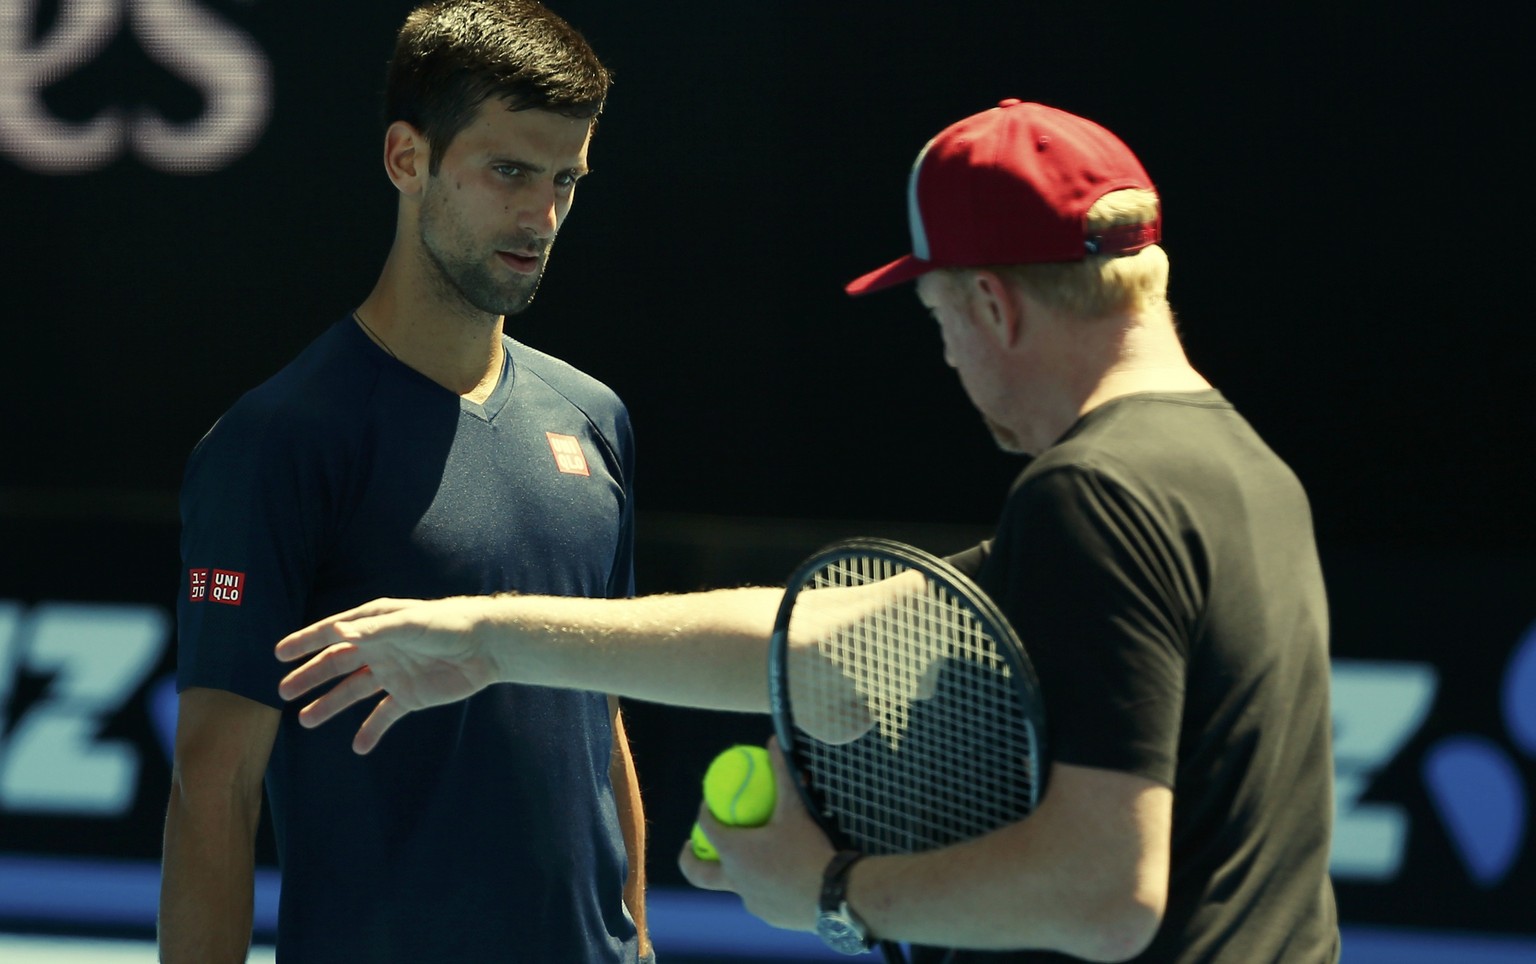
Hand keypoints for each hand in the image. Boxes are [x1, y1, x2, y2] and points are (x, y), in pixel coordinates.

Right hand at [275, 596, 501, 752]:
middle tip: (283, 692)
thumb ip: (373, 632)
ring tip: (306, 720)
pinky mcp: (410, 696)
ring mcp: (393, 673)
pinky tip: (358, 746)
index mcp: (376, 625)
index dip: (306, 642)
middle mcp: (380, 648)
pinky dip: (371, 731)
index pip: (334, 633)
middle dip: (310, 676)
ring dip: (330, 705)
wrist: (487, 647)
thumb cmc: (448, 625)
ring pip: (354, 691)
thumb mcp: (408, 625)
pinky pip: (384, 715)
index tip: (279, 654)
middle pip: (337, 664)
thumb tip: (335, 634)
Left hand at [677, 738, 834, 931]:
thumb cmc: (810, 849)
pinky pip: (759, 897)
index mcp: (734, 852)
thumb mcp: (795, 808)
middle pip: (699, 872)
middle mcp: (735, 880)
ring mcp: (751, 901)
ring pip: (733, 884)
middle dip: (690, 859)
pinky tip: (781, 876)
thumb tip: (772, 740)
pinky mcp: (769, 915)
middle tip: (690, 846)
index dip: (703, 813)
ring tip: (747, 858)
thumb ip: (782, 774)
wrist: (836, 897)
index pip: (705, 828)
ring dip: (733, 871)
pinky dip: (761, 884)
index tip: (708, 804)